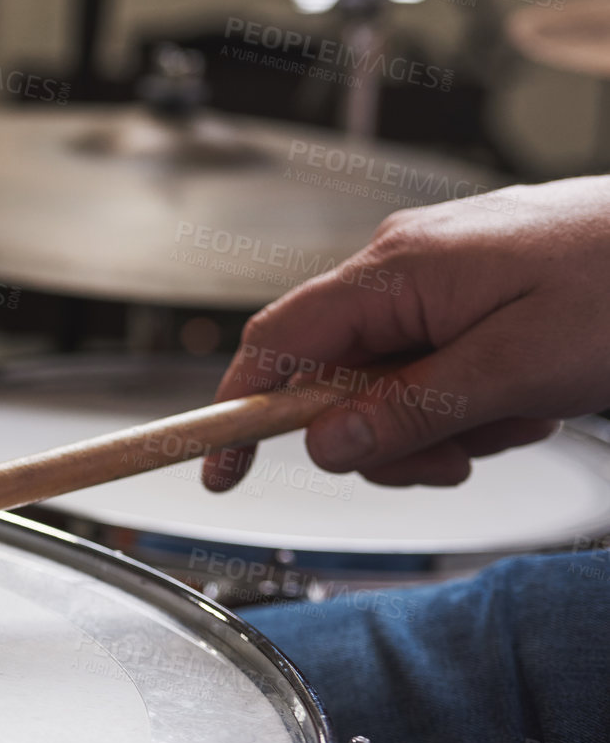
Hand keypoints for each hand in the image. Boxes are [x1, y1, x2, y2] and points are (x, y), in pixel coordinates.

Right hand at [205, 176, 609, 490]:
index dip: (238, 413)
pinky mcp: (469, 299)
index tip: (219, 472)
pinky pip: (430, 370)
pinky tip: (524, 398)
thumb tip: (324, 447)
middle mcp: (402, 270)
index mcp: (396, 273)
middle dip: (380, 438)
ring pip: (384, 386)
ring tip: (511, 417)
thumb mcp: (515, 368)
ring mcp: (436, 283)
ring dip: (435, 426)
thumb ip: (410, 410)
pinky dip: (466, 403)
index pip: (275, 348)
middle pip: (332, 380)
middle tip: (450, 459)